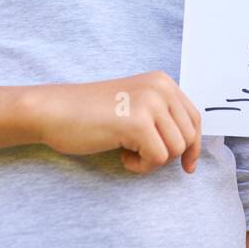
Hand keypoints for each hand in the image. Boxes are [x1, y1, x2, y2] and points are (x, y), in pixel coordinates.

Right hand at [28, 71, 202, 174]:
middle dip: (166, 155)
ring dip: (151, 160)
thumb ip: (162, 116)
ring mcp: (151, 103)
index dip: (194, 146)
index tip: (188, 166)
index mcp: (163, 81)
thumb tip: (191, 148)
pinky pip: (157, 159)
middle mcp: (161, 88)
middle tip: (137, 153)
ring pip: (175, 150)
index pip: (194, 119)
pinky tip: (121, 156)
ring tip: (126, 152)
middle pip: (187, 137)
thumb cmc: (90, 114)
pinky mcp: (138, 124)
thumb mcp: (135, 105)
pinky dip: (140, 166)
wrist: (54, 110)